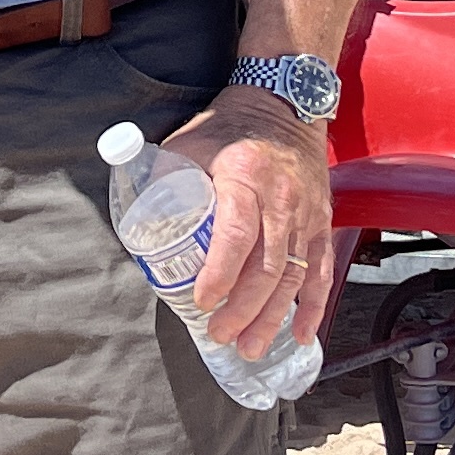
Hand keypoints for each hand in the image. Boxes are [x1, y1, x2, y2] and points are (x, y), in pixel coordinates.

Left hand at [167, 84, 334, 360]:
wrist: (284, 106)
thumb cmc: (227, 128)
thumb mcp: (188, 143)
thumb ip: (161, 177)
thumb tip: (133, 220)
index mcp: (245, 177)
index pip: (236, 233)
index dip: (220, 272)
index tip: (202, 299)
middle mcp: (281, 199)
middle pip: (267, 265)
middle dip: (243, 309)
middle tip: (219, 335)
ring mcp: (306, 215)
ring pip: (294, 275)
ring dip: (272, 317)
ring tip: (250, 347)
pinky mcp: (321, 224)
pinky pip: (320, 271)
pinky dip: (313, 306)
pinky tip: (300, 334)